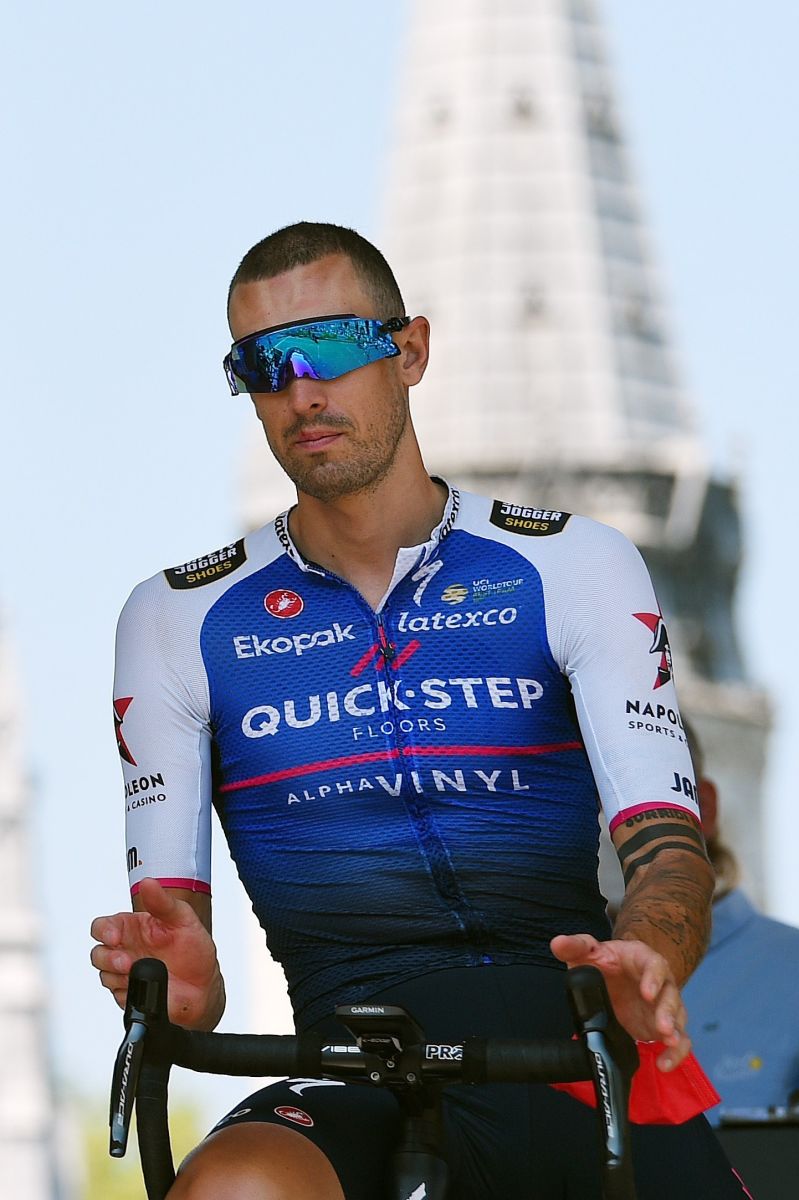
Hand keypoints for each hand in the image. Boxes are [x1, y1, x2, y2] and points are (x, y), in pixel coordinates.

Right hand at [90, 878, 224, 1029]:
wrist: (205, 986)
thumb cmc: (194, 949)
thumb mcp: (183, 919)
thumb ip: (163, 902)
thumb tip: (148, 883)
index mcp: (133, 928)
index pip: (103, 926)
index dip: (103, 931)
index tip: (115, 936)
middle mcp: (126, 950)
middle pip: (98, 953)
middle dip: (108, 958)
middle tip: (127, 962)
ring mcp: (126, 974)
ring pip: (104, 975)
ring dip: (117, 976)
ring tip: (138, 974)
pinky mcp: (129, 994)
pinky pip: (117, 995)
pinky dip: (128, 992)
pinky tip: (145, 988)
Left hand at [550, 933, 689, 1070]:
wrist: (615, 974)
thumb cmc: (605, 961)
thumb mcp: (589, 951)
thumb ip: (575, 946)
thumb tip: (557, 943)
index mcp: (643, 960)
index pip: (655, 966)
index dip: (654, 979)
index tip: (647, 993)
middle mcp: (660, 983)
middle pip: (671, 995)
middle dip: (668, 1012)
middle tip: (662, 1028)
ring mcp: (662, 1006)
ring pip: (678, 1018)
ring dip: (675, 1033)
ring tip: (668, 1045)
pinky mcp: (661, 1027)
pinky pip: (677, 1040)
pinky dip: (675, 1053)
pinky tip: (665, 1064)